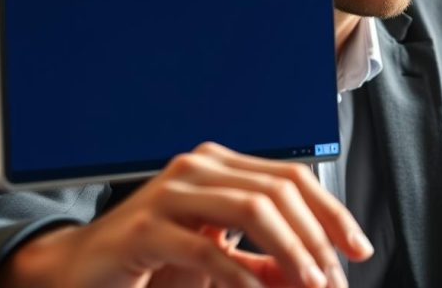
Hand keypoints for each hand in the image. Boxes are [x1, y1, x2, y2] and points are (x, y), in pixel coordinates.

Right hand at [0, 142, 372, 287]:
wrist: (82, 269)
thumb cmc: (153, 257)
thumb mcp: (221, 255)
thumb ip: (267, 259)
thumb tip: (319, 270)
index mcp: (219, 165)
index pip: (292, 176)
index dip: (332, 212)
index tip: (358, 249)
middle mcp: (197, 167)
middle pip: (279, 190)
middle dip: (317, 238)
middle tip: (332, 280)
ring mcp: (169, 192)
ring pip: (252, 208)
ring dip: (290, 252)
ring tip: (309, 285)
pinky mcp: (145, 227)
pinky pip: (206, 248)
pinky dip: (240, 276)